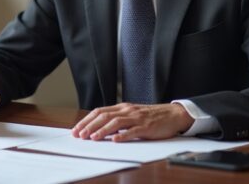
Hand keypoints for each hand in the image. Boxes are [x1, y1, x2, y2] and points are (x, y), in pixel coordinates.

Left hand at [71, 103, 193, 141]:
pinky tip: (115, 140)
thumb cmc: (151, 116)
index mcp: (122, 108)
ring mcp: (137, 118)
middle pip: (104, 116)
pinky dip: (123, 135)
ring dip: (102, 130)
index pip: (99, 112)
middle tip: (80, 135)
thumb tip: (99, 129)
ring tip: (93, 138)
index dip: (86, 120)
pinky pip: (133, 131)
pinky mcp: (147, 127)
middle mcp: (127, 111)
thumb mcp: (131, 115)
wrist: (173, 114)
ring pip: (116, 122)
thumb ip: (117, 119)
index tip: (76, 130)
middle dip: (90, 126)